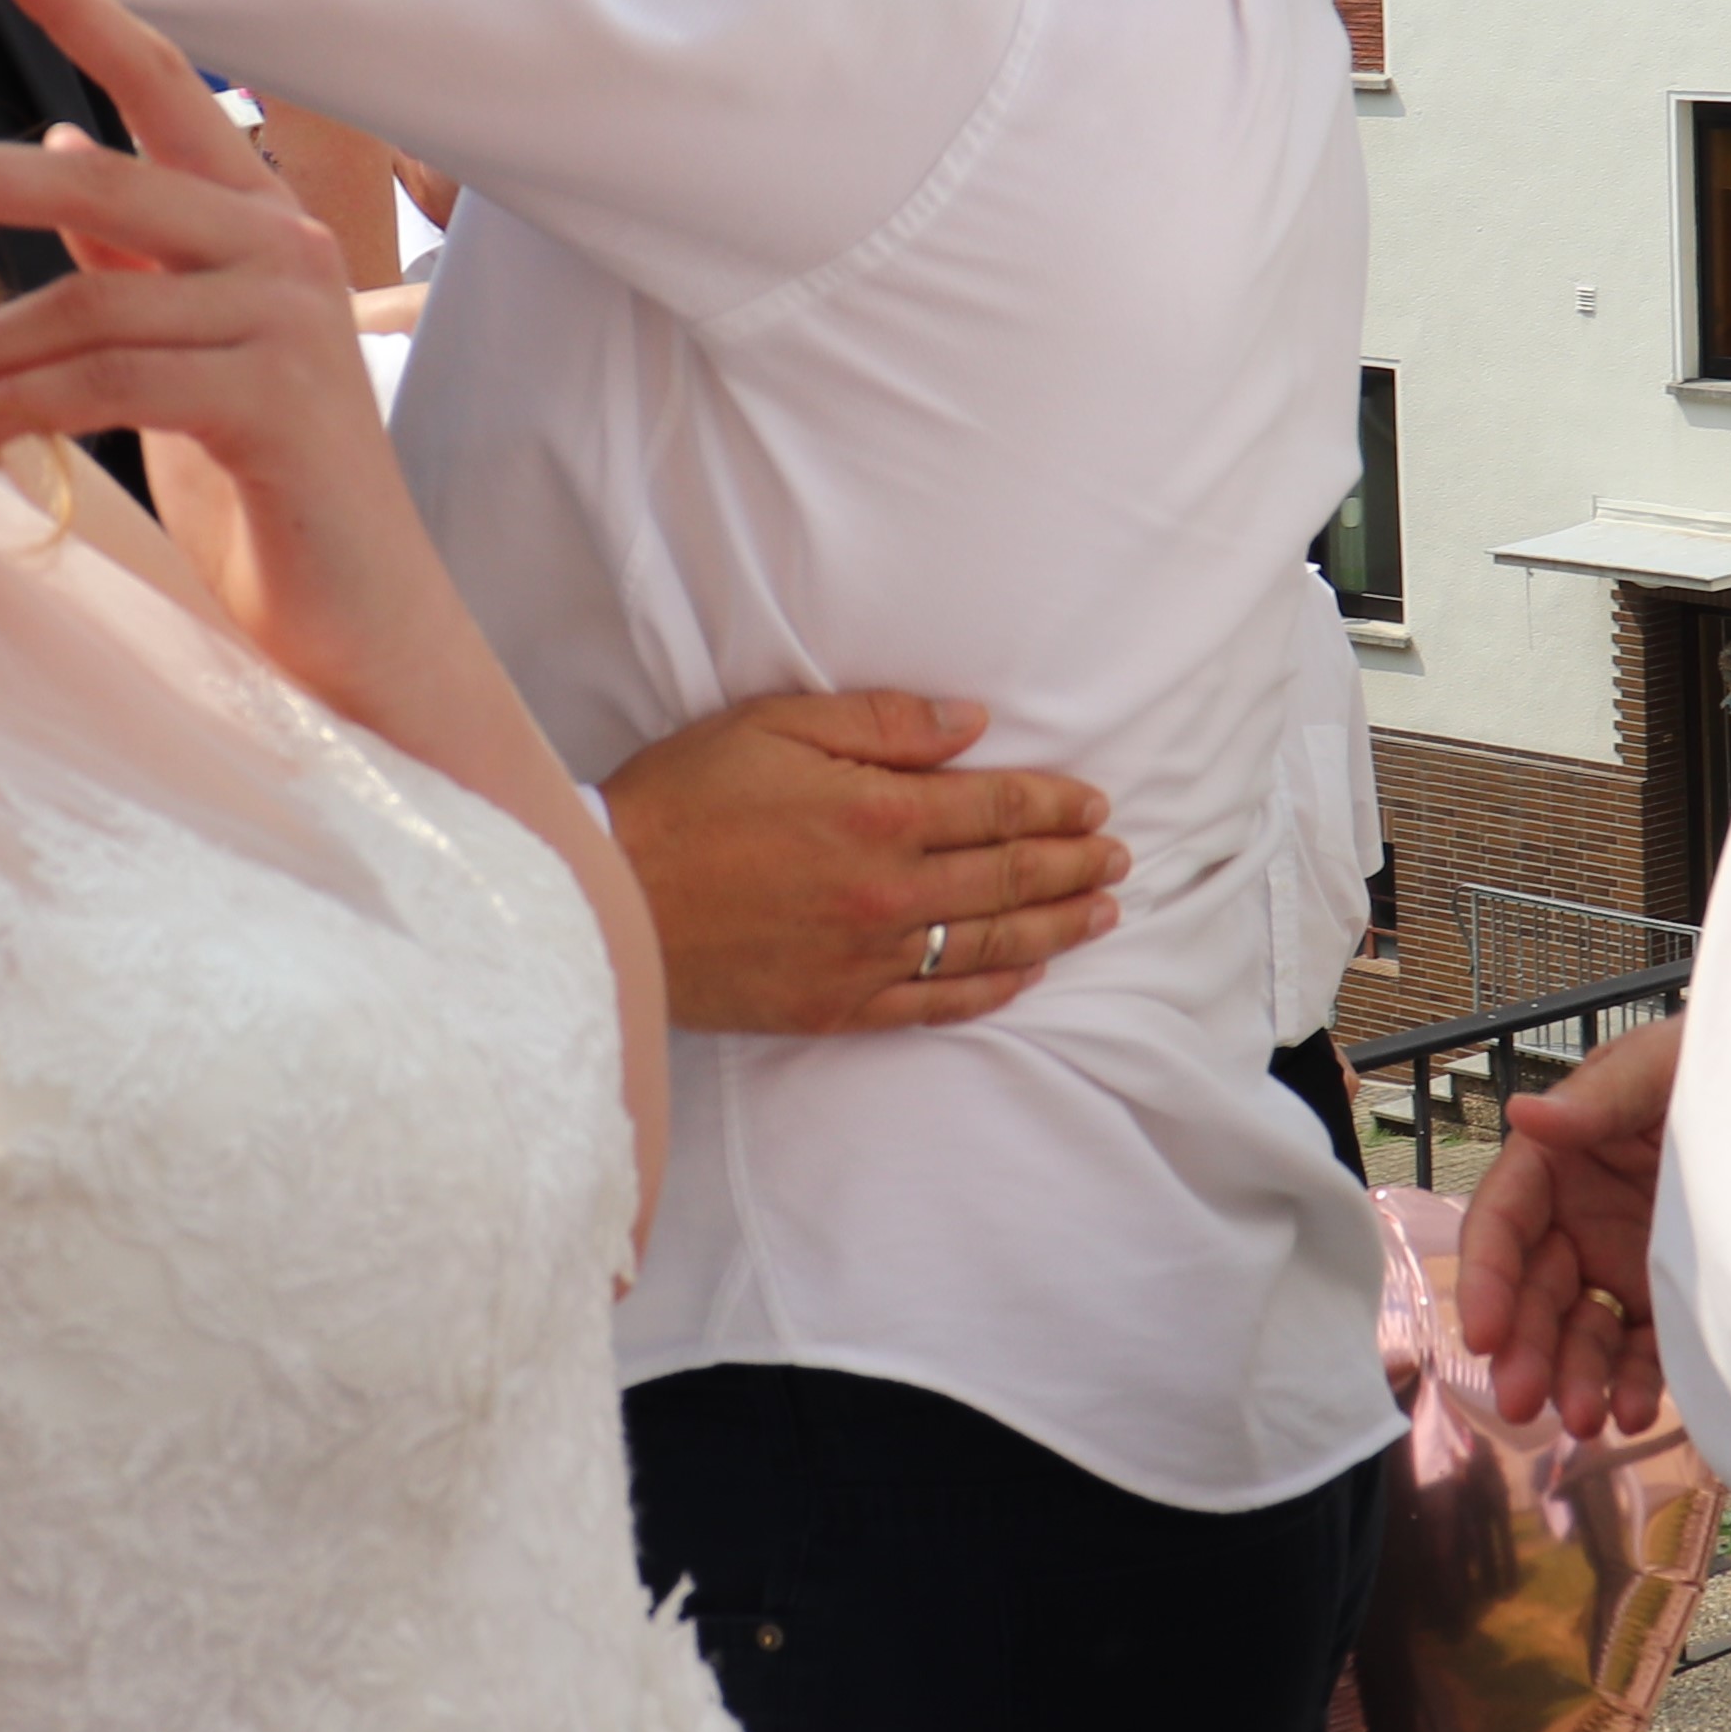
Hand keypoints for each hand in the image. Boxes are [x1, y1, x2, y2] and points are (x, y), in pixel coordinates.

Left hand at [0, 0, 419, 718]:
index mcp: (262, 228)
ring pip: (88, 298)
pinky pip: (106, 381)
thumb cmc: (270, 495)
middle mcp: (286, 254)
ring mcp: (288, 324)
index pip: (170, 88)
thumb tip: (60, 143)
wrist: (363, 627)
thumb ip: (136, 256)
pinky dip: (13, 412)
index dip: (90, 9)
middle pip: (103, 174)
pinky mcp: (275, 403)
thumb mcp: (184, 356)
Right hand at [605, 693, 1125, 1033]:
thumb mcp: (777, 726)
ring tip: (1101, 915)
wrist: (611, 899)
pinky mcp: (838, 1006)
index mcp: (879, 814)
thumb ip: (884, 724)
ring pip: (986, 944)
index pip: (995, 808)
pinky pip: (935, 1003)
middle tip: (1119, 859)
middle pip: (1006, 880)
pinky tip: (1024, 975)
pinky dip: (989, 989)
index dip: (1053, 805)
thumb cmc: (686, 799)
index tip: (1095, 804)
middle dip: (1072, 866)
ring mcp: (866, 957)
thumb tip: (972, 726)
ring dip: (1054, 928)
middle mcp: (888, 892)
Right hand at [1454, 1012, 1682, 1434]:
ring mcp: (1626, 1264)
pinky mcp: (1673, 1300)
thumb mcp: (1661, 1063)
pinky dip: (1635, 1385)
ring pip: (1582, 1334)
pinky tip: (1638, 1410)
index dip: (1486, 1279)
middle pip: (1535, 1292)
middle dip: (1525, 1350)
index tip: (1483, 1333)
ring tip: (1589, 1419)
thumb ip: (1601, 1096)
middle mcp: (1582, 1218)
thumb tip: (1526, 1115)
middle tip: (1523, 1403)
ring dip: (1575, 1378)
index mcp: (1560, 1159)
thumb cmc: (1721, 1060)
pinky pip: (1644, 1352)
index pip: (1503, 1223)